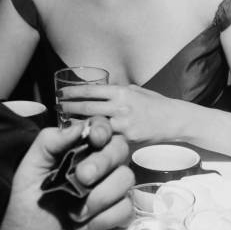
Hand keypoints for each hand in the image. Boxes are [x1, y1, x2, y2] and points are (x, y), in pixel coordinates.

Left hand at [0, 117, 133, 229]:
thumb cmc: (25, 217)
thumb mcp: (27, 175)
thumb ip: (48, 144)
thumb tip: (79, 127)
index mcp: (78, 155)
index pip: (101, 130)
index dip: (103, 129)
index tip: (95, 138)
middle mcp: (99, 170)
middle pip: (120, 148)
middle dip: (103, 161)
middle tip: (82, 178)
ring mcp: (111, 194)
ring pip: (125, 178)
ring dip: (99, 197)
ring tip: (74, 213)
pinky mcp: (119, 219)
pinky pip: (125, 208)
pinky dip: (101, 220)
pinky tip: (83, 229)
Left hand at [59, 85, 182, 142]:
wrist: (173, 120)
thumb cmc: (155, 104)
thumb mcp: (137, 91)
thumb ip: (119, 92)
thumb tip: (101, 92)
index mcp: (122, 92)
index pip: (92, 90)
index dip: (74, 91)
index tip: (61, 92)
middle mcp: (120, 106)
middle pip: (88, 107)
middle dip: (69, 107)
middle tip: (57, 107)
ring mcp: (123, 124)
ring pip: (94, 124)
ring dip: (77, 124)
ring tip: (64, 123)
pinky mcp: (127, 139)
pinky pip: (106, 138)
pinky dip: (94, 138)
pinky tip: (84, 138)